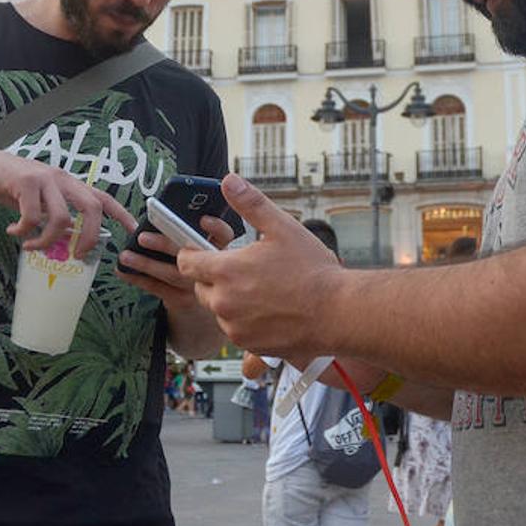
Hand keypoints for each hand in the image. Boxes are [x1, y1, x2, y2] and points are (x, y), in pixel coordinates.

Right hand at [0, 145, 135, 257]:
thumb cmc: (13, 186)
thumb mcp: (40, 200)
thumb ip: (54, 216)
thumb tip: (66, 241)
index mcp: (70, 184)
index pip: (103, 197)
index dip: (121, 214)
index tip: (133, 231)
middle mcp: (63, 179)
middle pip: (92, 207)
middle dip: (90, 236)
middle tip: (77, 255)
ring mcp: (45, 178)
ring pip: (62, 217)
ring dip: (47, 240)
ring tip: (31, 246)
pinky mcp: (25, 181)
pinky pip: (32, 215)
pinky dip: (23, 230)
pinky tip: (13, 231)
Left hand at [117, 224, 235, 313]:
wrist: (201, 308)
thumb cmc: (200, 267)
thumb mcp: (206, 246)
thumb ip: (193, 227)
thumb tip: (166, 210)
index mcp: (221, 250)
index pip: (224, 235)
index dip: (215, 227)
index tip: (202, 219)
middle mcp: (213, 270)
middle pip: (192, 255)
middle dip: (166, 244)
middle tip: (143, 236)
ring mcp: (198, 288)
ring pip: (172, 274)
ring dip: (146, 263)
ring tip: (127, 255)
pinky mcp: (183, 301)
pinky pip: (158, 289)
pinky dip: (139, 279)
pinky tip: (125, 271)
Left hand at [176, 174, 343, 355]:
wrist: (338, 313)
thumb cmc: (314, 271)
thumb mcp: (282, 227)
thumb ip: (251, 204)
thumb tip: (230, 181)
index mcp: (226, 271)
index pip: (187, 262)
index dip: (193, 253)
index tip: (204, 250)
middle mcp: (224, 302)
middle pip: (201, 286)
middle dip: (215, 277)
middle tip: (244, 269)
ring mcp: (235, 326)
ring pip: (219, 309)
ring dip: (230, 300)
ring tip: (262, 290)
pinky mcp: (248, 344)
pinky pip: (236, 329)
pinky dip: (245, 320)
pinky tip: (270, 309)